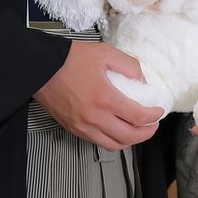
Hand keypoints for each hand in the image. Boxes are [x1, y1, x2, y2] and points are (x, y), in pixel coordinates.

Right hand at [35, 42, 162, 150]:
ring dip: (130, 141)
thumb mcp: (104, 52)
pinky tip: (115, 129)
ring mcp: (83, 126)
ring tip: (135, 130)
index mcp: (105, 98)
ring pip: (114, 145)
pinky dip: (112, 140)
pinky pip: (97, 142)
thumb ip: (128, 65)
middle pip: (130, 137)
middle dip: (146, 133)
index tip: (158, 110)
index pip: (138, 117)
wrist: (39, 67)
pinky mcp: (73, 128)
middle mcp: (95, 118)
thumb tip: (141, 80)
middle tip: (152, 124)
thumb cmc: (69, 58)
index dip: (153, 117)